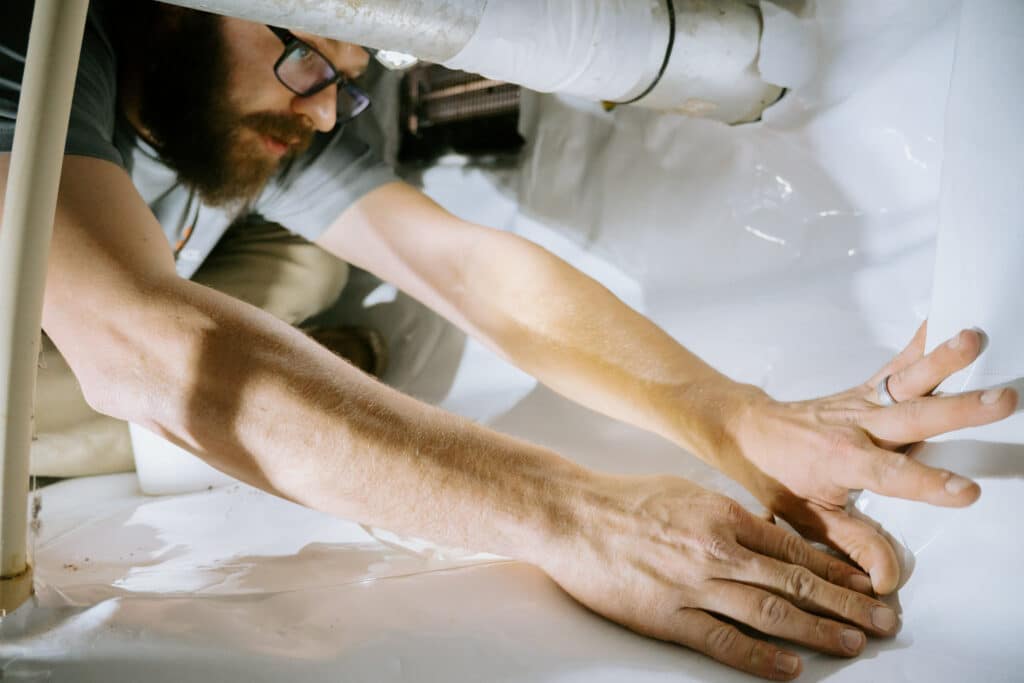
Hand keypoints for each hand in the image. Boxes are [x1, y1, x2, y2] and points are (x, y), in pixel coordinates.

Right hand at [541, 474, 898, 679]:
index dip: (838, 570)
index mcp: (723, 515)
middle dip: (846, 604)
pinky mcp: (666, 615)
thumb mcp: (687, 493)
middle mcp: (717, 549)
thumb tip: (767, 538)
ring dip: (817, 630)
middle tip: (885, 621)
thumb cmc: (625, 500)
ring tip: (854, 645)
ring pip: (769, 611)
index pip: (795, 548)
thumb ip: (729, 516)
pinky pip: (722, 641)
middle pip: (795, 580)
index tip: (869, 585)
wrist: (571, 515)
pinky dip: (759, 657)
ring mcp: (692, 584)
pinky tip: (790, 668)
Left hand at [709, 324, 1017, 593]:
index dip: (928, 485)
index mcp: (843, 462)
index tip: (968, 492)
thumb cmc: (780, 477)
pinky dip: (921, 341)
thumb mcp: (810, 520)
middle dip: (959, 409)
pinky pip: (898, 362)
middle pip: (913, 417)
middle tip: (1003, 399)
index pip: (892, 476)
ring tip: (974, 338)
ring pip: (907, 380)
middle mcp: (857, 427)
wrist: (749, 432)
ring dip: (942, 359)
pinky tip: (946, 320)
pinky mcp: (866, 389)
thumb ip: (854, 546)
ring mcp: (863, 403)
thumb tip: (888, 580)